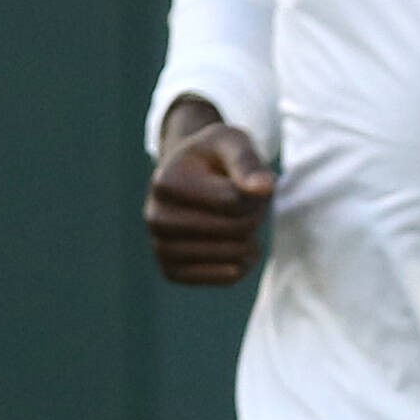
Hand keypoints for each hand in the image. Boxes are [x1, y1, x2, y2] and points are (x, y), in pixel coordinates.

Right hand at [144, 106, 276, 286]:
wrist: (187, 175)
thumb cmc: (213, 156)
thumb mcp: (231, 142)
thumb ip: (248, 162)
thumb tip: (264, 188)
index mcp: (166, 182)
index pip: (235, 201)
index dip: (256, 191)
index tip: (247, 178)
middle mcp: (156, 218)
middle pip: (237, 229)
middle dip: (255, 212)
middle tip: (246, 198)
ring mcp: (160, 248)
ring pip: (234, 256)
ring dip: (250, 237)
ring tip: (237, 217)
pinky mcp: (172, 272)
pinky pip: (227, 277)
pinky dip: (243, 262)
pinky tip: (237, 243)